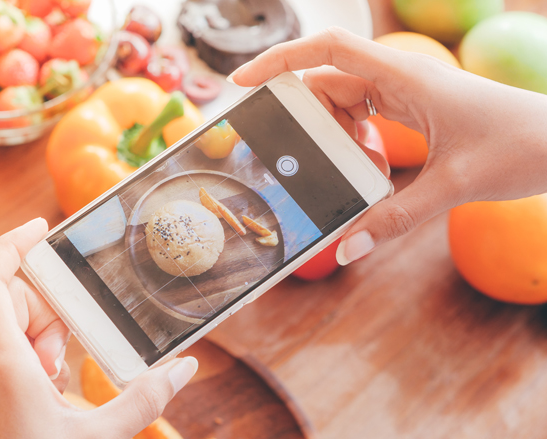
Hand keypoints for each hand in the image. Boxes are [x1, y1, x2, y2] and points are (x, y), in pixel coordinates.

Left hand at [0, 218, 197, 438]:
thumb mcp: (98, 438)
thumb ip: (144, 400)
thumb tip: (185, 368)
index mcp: (2, 363)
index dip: (11, 244)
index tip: (42, 227)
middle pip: (6, 300)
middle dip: (47, 300)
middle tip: (81, 317)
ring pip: (5, 327)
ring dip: (41, 330)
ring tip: (70, 359)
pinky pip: (2, 354)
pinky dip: (31, 353)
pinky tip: (56, 379)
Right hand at [229, 28, 546, 264]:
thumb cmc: (522, 148)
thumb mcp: (454, 186)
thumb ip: (395, 219)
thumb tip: (345, 249)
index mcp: (405, 78)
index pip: (327, 50)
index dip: (279, 59)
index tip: (242, 83)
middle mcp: (400, 79)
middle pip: (327, 83)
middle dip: (303, 117)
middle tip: (286, 154)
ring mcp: (406, 93)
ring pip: (344, 103)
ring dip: (331, 137)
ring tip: (334, 170)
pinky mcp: (413, 110)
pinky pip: (365, 118)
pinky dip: (353, 143)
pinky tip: (362, 171)